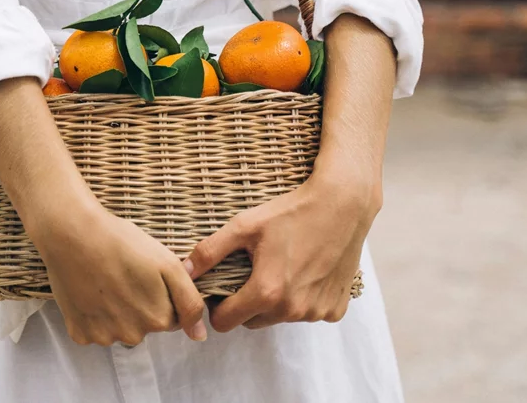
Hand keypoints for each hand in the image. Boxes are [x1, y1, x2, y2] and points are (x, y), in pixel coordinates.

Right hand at [33, 201, 207, 345]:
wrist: (72, 233)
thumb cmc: (122, 242)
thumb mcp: (168, 264)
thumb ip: (189, 303)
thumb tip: (199, 336)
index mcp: (158, 319)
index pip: (171, 317)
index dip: (162, 294)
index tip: (146, 275)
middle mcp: (132, 336)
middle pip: (145, 325)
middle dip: (140, 304)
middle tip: (125, 274)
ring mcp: (103, 337)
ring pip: (120, 328)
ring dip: (117, 310)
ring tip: (106, 280)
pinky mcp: (79, 333)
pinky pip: (95, 330)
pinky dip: (94, 314)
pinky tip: (90, 290)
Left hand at [184, 168, 379, 331]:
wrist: (343, 205)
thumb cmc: (292, 212)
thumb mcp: (245, 226)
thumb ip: (210, 251)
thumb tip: (183, 271)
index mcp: (266, 292)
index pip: (225, 322)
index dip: (218, 306)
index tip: (223, 287)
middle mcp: (292, 309)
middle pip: (252, 322)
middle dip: (247, 304)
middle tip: (254, 272)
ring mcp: (316, 311)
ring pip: (280, 318)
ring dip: (276, 302)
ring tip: (282, 267)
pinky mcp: (335, 309)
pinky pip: (308, 313)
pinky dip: (303, 299)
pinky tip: (306, 271)